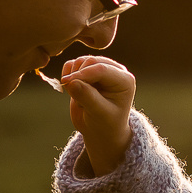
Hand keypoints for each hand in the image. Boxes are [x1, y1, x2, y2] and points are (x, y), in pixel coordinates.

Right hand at [58, 55, 135, 174]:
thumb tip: (71, 82)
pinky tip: (71, 90)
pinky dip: (67, 75)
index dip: (83, 74)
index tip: (67, 82)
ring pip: (80, 61)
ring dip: (72, 77)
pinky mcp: (88, 70)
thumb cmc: (105, 124)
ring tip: (78, 97)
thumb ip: (87, 97)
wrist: (100, 131)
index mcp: (124, 79)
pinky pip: (72, 64)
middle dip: (77, 76)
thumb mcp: (99, 114)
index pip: (101, 69)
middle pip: (90, 61)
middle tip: (75, 97)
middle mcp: (114, 70)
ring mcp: (101, 68)